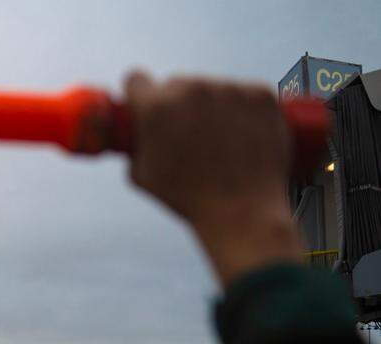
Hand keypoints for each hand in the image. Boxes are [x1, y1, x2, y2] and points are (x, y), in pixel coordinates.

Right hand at [124, 72, 301, 286]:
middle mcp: (192, 89)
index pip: (136, 79)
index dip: (138, 96)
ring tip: (218, 144)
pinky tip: (239, 138)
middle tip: (186, 136)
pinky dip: (240, 110)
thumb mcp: (140, 175)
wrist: (242, 211)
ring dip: (210, 108)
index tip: (145, 107)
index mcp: (156, 107)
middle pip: (176, 84)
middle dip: (177, 105)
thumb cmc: (188, 198)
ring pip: (211, 89)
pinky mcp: (260, 94)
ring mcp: (230, 88)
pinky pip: (243, 93)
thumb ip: (135, 144)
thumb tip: (136, 132)